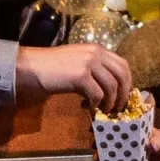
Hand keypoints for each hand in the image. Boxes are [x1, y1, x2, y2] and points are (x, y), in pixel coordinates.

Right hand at [16, 43, 131, 111]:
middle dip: (123, 94)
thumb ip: (95, 71)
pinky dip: (96, 104)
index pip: (122, 65)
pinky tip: (88, 107)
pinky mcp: (80, 75)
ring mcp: (88, 63)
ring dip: (110, 102)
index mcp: (97, 49)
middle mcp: (95, 53)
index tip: (122, 96)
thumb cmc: (53, 68)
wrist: (32, 68)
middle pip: (122, 75)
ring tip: (103, 110)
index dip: (127, 83)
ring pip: (112, 86)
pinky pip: (97, 94)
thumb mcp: (78, 63)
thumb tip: (110, 91)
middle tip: (117, 108)